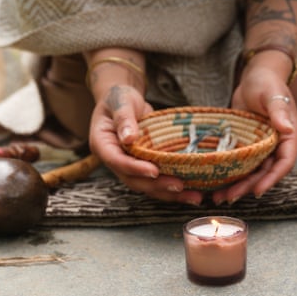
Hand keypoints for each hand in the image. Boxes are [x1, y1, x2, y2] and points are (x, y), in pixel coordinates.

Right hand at [89, 85, 204, 203]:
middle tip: (179, 186)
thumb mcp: (121, 101)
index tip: (154, 171)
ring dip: (169, 192)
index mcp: (103, 145)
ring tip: (193, 196)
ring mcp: (130, 165)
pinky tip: (192, 191)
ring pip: (147, 185)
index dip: (135, 168)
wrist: (125, 100)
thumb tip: (129, 138)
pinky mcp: (144, 166)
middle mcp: (115, 160)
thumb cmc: (119, 98)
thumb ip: (124, 118)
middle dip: (157, 186)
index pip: (117, 161)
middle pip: (134, 180)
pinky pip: (157, 180)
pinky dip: (172, 187)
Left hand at [212, 62, 296, 204]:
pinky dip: (230, 172)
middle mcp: (276, 145)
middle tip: (229, 197)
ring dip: (237, 184)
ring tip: (218, 197)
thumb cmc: (266, 82)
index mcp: (288, 136)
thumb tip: (288, 130)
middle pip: (264, 173)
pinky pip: (239, 162)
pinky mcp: (247, 144)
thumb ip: (279, 111)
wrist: (254, 76)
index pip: (284, 163)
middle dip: (248, 187)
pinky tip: (214, 181)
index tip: (257, 191)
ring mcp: (261, 146)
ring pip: (251, 171)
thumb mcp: (272, 95)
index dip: (271, 179)